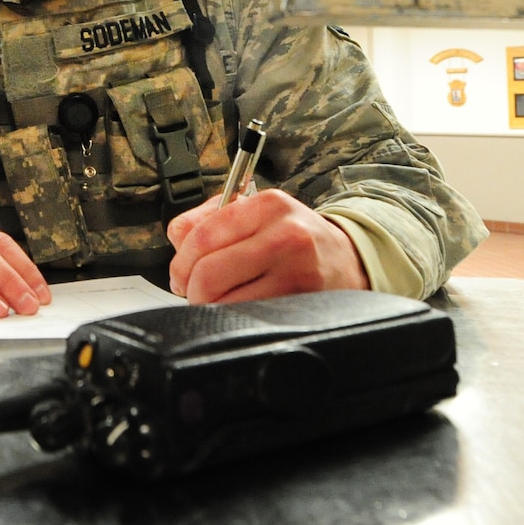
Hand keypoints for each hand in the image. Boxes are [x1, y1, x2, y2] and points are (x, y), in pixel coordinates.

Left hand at [166, 189, 368, 304]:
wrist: (346, 262)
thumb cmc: (293, 239)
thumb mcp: (257, 214)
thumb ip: (209, 218)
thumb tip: (177, 236)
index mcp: (268, 205)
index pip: (203, 235)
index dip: (181, 262)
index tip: (181, 275)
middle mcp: (285, 235)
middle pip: (208, 273)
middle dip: (192, 290)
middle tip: (195, 293)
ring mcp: (296, 272)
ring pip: (224, 301)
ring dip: (212, 308)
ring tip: (221, 301)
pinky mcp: (300, 302)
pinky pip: (247, 318)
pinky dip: (233, 318)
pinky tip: (241, 309)